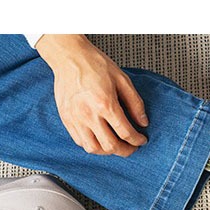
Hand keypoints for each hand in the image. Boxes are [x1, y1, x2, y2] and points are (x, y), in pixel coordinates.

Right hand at [35, 35, 147, 156]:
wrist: (69, 57)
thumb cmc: (94, 65)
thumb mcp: (122, 80)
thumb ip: (135, 103)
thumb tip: (143, 122)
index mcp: (105, 104)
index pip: (125, 133)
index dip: (137, 140)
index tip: (142, 140)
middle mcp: (88, 114)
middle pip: (110, 146)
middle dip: (125, 151)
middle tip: (132, 148)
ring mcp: (75, 118)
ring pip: (93, 148)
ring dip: (108, 151)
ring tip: (116, 145)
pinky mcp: (66, 119)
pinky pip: (80, 141)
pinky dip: (92, 145)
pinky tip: (100, 139)